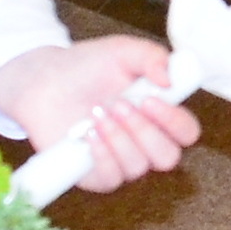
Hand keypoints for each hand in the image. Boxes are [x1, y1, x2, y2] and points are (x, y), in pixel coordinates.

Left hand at [0, 34, 198, 191]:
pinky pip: (112, 178)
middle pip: (168, 157)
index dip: (175, 121)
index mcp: (158, 114)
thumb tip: (169, 80)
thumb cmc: (87, 66)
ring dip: (119, 138)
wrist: (44, 80)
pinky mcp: (96, 175)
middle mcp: (144, 142)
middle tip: (120, 105)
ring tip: (97, 112)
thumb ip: (150, 56)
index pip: (186, 132)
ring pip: (138, 167)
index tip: (151, 99)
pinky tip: (89, 133)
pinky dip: (103, 155)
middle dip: (146, 132)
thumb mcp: (121, 51)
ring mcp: (121, 161)